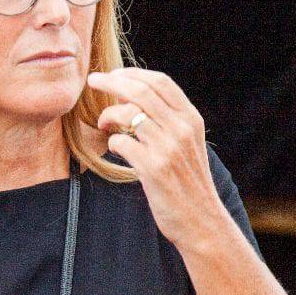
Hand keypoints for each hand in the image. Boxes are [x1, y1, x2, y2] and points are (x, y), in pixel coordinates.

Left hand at [88, 67, 222, 250]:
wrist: (202, 221)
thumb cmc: (189, 183)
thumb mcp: (189, 145)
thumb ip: (171, 122)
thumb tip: (138, 98)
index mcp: (191, 119)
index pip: (161, 82)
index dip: (133, 73)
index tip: (115, 75)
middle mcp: (182, 129)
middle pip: (141, 91)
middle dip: (112, 81)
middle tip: (93, 81)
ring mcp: (168, 148)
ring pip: (128, 113)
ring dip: (108, 114)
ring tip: (103, 123)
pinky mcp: (153, 169)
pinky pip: (121, 142)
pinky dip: (111, 142)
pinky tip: (114, 148)